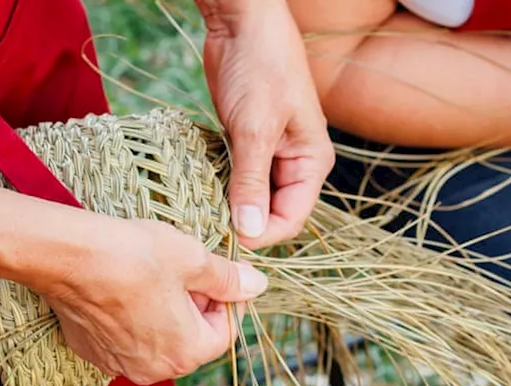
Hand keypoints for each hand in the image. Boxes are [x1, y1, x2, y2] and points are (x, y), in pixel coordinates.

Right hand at [37, 213, 267, 385]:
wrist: (67, 255)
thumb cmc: (133, 256)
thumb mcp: (194, 259)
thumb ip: (230, 279)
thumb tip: (256, 286)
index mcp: (186, 353)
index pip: (224, 332)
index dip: (226, 300)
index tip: (217, 275)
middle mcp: (154, 370)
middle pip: (192, 340)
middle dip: (195, 308)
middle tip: (185, 272)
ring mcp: (120, 365)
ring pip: (159, 339)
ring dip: (164, 313)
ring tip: (154, 277)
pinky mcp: (93, 352)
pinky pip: (126, 339)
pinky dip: (133, 318)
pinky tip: (125, 288)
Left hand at [198, 0, 334, 248]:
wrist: (243, 22)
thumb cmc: (261, 67)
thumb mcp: (254, 129)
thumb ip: (251, 183)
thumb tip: (250, 232)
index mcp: (312, 161)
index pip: (292, 217)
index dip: (262, 234)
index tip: (227, 238)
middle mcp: (295, 162)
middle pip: (271, 211)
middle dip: (243, 221)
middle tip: (206, 226)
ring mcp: (270, 152)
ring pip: (250, 195)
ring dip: (227, 203)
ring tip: (199, 210)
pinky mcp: (246, 141)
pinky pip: (234, 175)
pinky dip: (218, 183)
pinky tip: (199, 187)